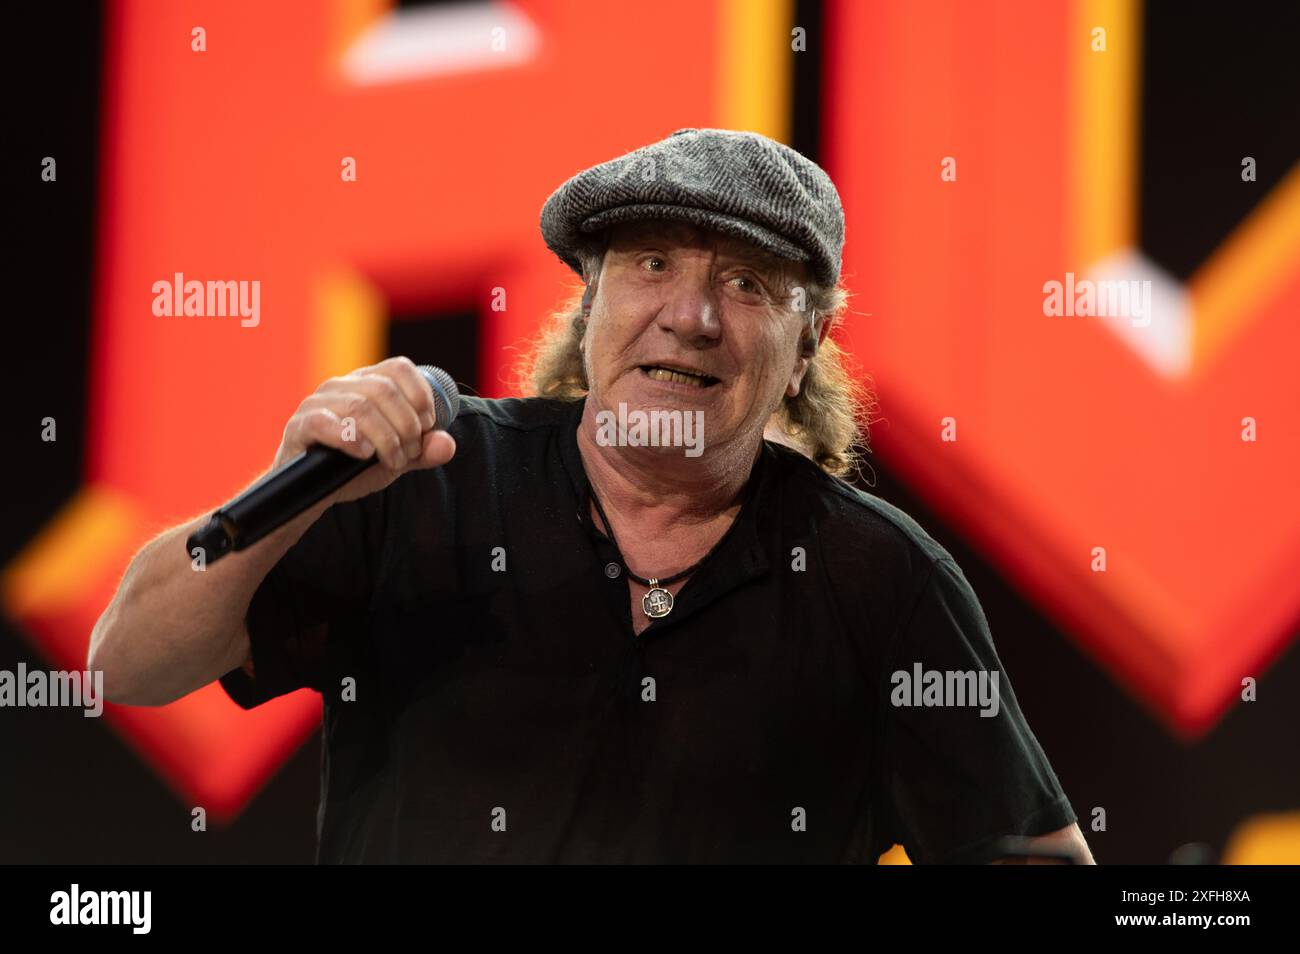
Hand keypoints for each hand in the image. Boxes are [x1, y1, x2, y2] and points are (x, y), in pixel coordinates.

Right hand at [272, 356, 456, 504]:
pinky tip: (363, 454)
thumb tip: (447, 444)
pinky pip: (324, 422)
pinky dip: (350, 438)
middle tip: (410, 454)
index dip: (421, 395)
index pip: (399, 368)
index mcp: (367, 383)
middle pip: (384, 389)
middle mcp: (342, 385)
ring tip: (393, 462)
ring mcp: (318, 403)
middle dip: (406, 425)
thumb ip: (423, 451)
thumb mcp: (397, 460)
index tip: (427, 425)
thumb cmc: (355, 467)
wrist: (315, 492)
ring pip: (360, 406)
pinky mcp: (300, 425)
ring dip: (386, 438)